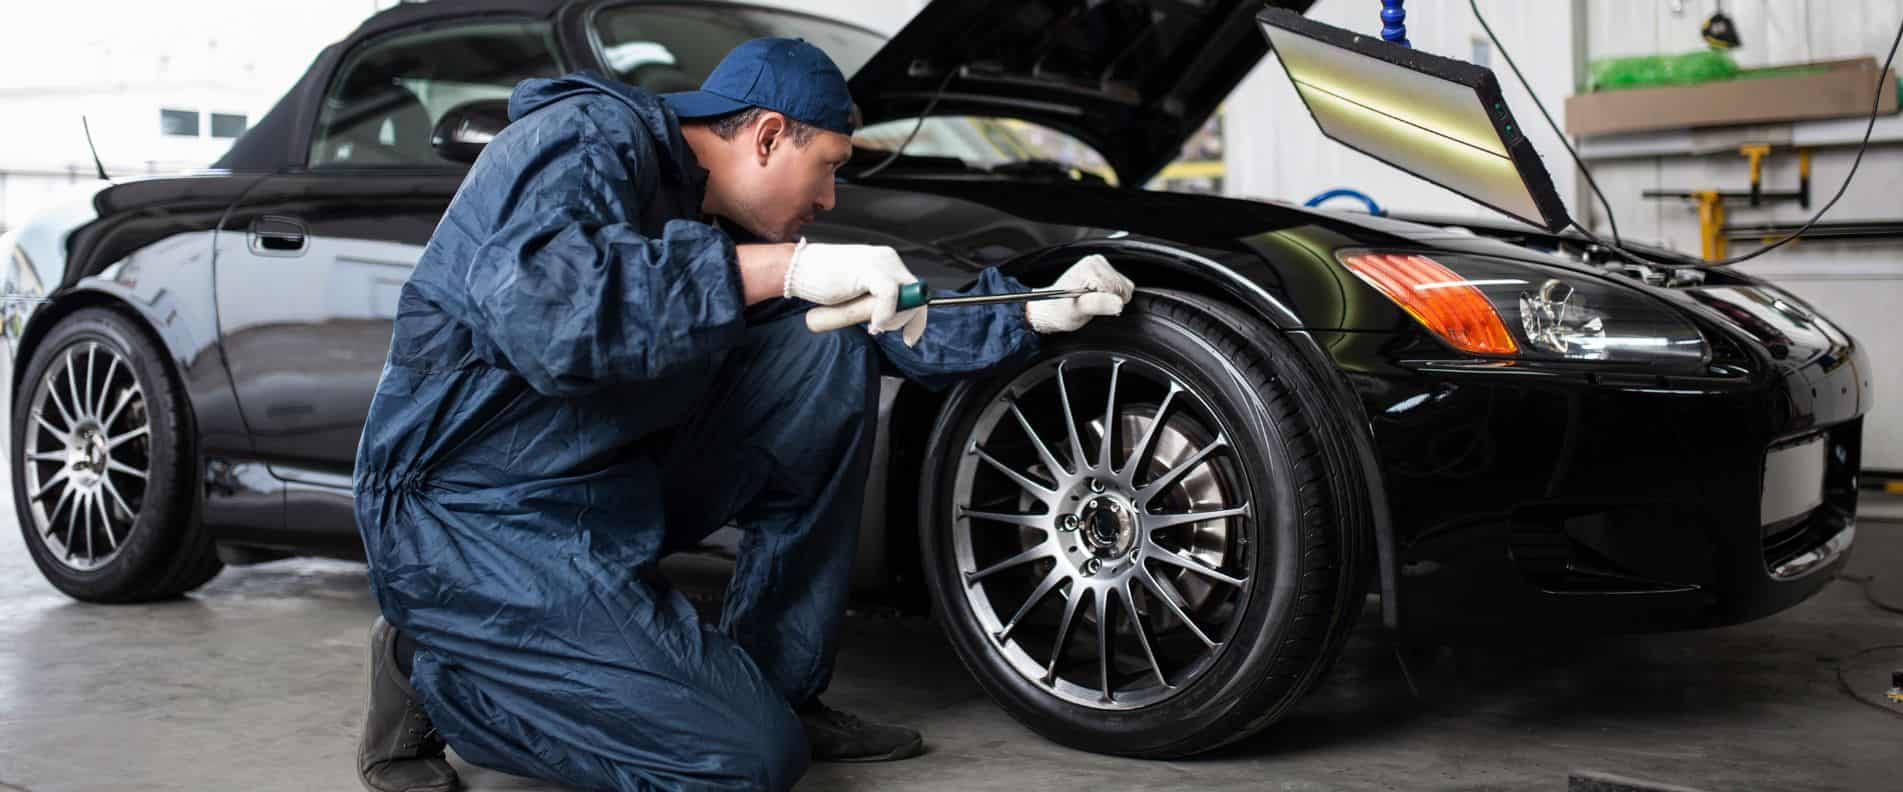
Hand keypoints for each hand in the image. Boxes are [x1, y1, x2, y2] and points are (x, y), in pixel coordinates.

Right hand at [784, 241, 927, 344]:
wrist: (798, 269)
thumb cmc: (822, 282)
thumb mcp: (858, 294)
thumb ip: (876, 302)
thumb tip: (895, 320)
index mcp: (887, 262)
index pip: (915, 292)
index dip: (914, 317)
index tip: (908, 338)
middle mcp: (889, 259)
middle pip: (915, 296)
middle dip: (902, 321)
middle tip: (878, 329)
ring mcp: (881, 263)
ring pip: (907, 298)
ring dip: (892, 319)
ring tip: (869, 323)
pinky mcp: (871, 270)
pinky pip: (891, 296)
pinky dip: (885, 315)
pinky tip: (874, 324)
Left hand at [1025, 254, 1133, 333]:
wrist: (1052, 308)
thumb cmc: (1061, 310)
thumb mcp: (1078, 310)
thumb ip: (1098, 305)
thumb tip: (1117, 304)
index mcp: (1089, 268)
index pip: (1118, 288)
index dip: (1109, 303)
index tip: (1093, 306)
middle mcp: (1095, 262)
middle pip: (1123, 286)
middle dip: (1111, 299)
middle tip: (1092, 304)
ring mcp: (1100, 264)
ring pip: (1124, 285)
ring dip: (1112, 297)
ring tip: (1093, 300)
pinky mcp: (1104, 269)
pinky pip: (1122, 284)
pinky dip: (1113, 294)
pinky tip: (1097, 296)